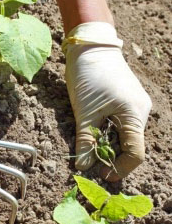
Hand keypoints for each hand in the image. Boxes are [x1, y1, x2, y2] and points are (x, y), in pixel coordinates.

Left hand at [63, 22, 151, 181]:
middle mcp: (140, 111)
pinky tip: (94, 130)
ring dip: (108, 144)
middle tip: (90, 161)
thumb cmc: (88, 77)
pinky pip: (120, 123)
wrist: (91, 47)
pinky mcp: (126, 99)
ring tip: (89, 145)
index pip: (135, 152)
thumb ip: (85, 141)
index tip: (102, 175)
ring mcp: (134, 104)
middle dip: (111, 156)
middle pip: (130, 145)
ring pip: (124, 134)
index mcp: (134, 114)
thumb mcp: (84, 113)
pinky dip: (108, 132)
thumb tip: (83, 166)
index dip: (120, 168)